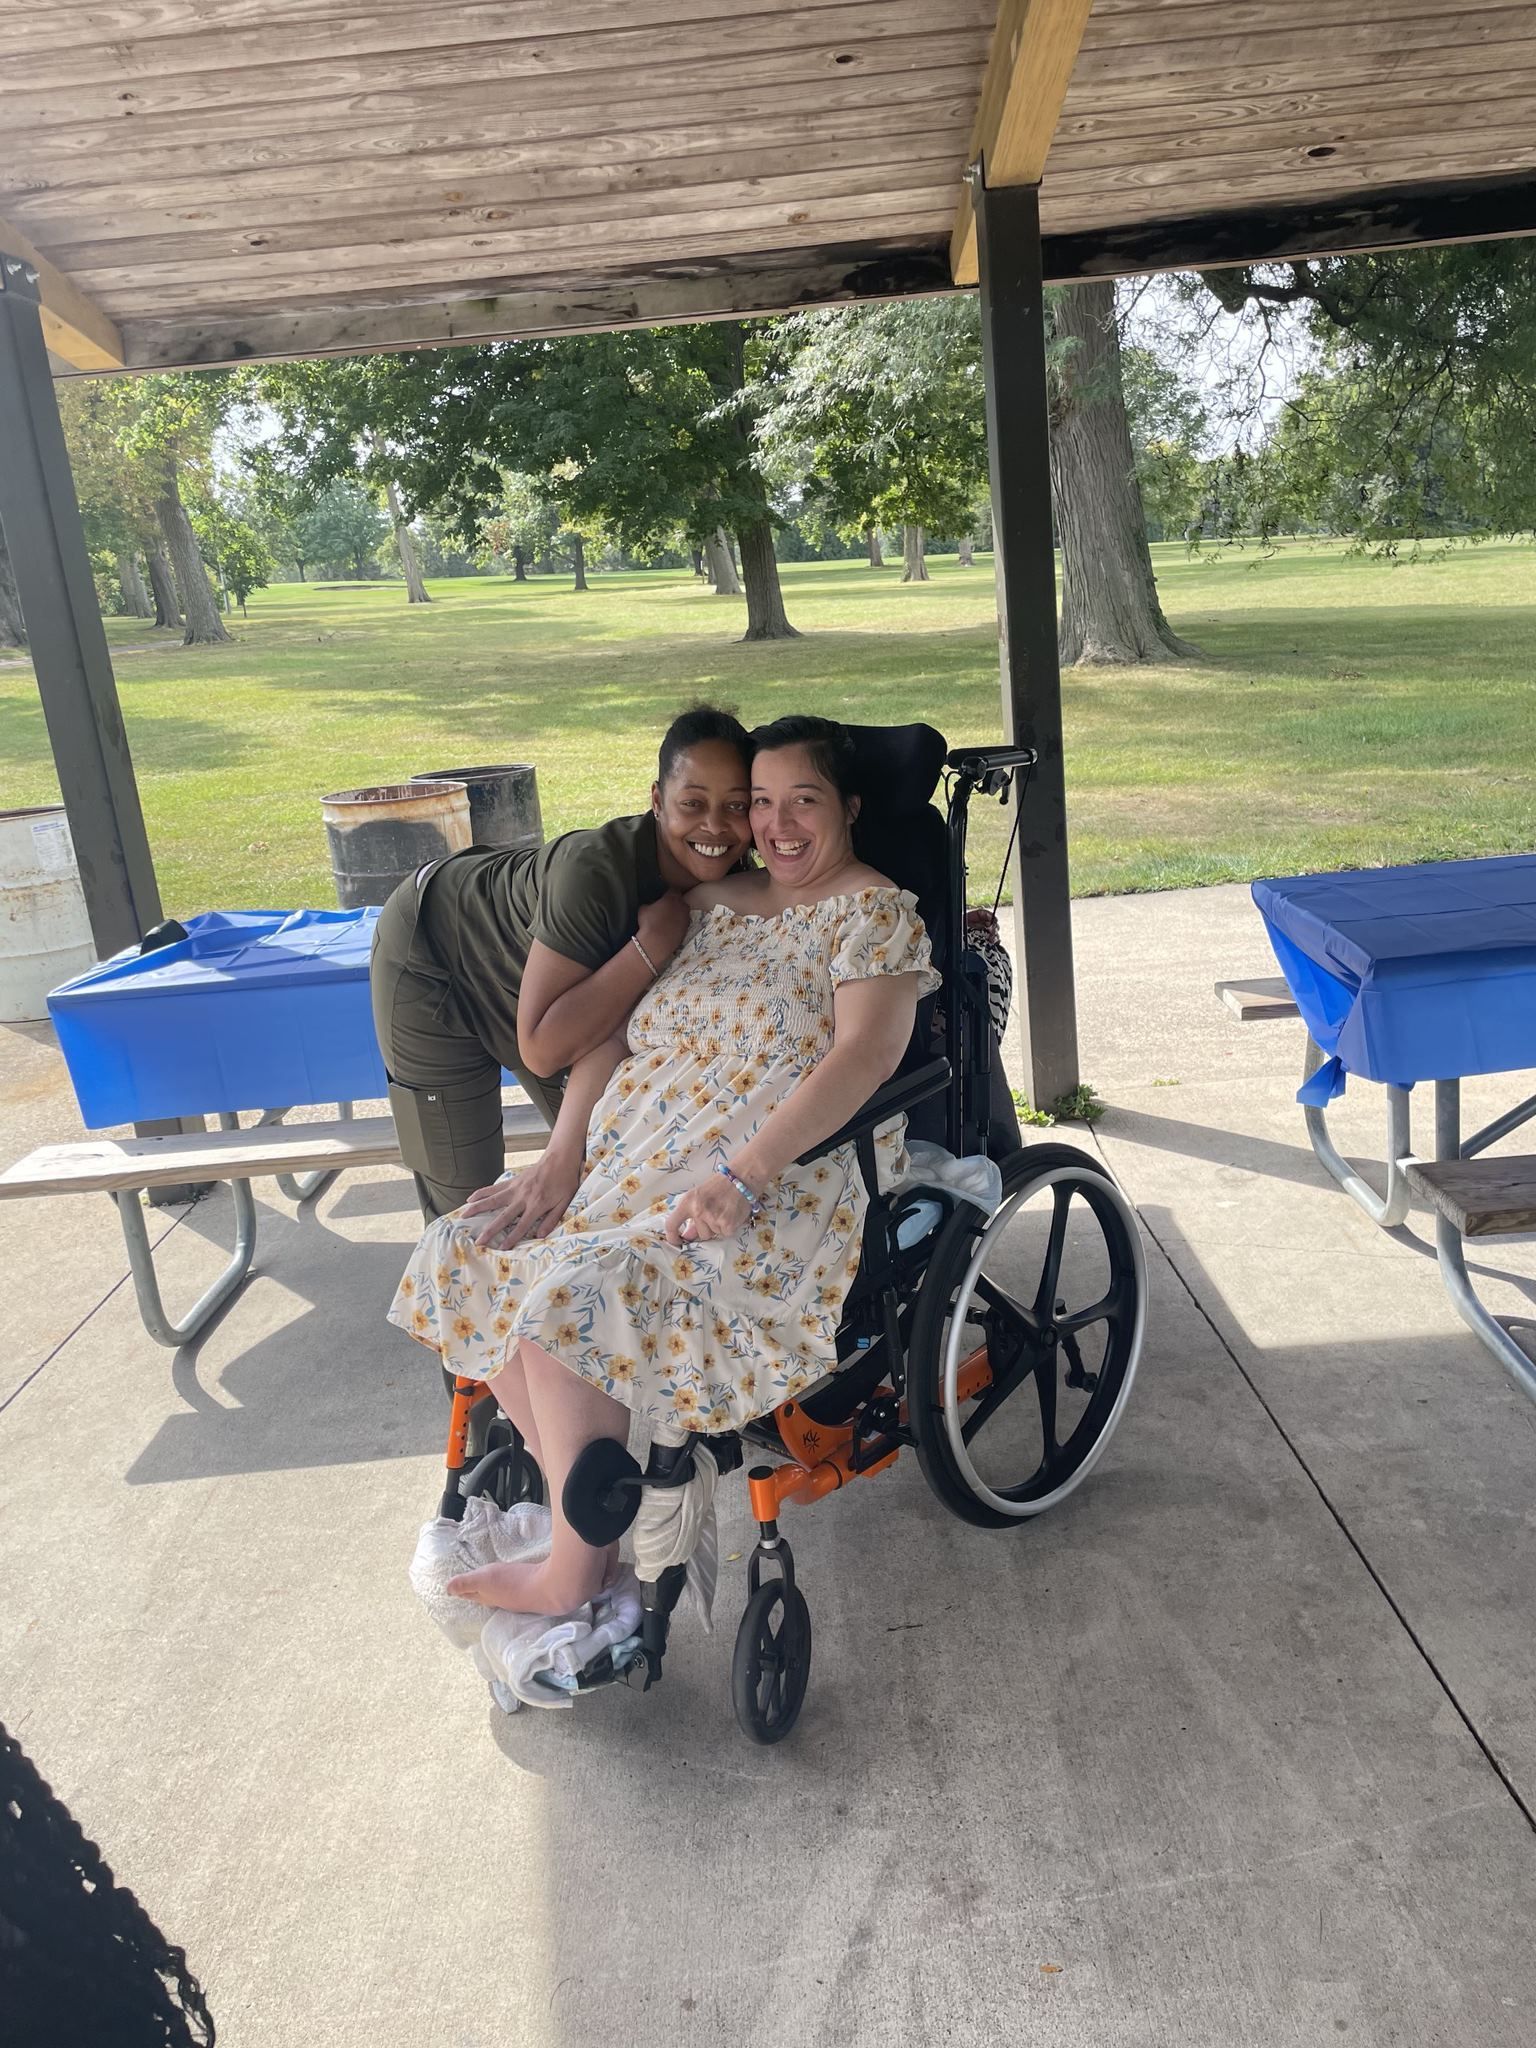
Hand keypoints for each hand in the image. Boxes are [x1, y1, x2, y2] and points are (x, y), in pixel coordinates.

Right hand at [461, 1155, 579, 1249]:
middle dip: (490, 1230)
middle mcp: (523, 1197)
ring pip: (492, 1200)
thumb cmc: (565, 1182)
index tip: (501, 1248)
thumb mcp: (565, 1202)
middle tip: (478, 1241)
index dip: (511, 1238)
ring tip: (464, 1217)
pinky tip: (470, 1199)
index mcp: (537, 1204)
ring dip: (477, 1209)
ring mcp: (515, 1188)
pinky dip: (481, 1193)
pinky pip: (494, 1188)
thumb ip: (552, 1219)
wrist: (560, 1159)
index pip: (521, 1225)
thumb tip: (540, 1236)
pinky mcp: (512, 1181)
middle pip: (503, 1216)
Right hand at [637, 890, 690, 966]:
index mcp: (672, 897)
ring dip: (677, 914)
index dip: (668, 893)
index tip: (664, 896)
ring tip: (668, 919)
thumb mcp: (643, 908)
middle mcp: (682, 906)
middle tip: (666, 907)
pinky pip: (683, 923)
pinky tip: (670, 928)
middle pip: (680, 901)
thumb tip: (651, 905)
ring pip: (683, 912)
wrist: (656, 942)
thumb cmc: (649, 923)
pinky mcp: (687, 929)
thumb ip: (650, 903)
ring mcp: (686, 918)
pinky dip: (678, 924)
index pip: (673, 890)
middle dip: (674, 903)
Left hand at [665, 1174, 752, 1246]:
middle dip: (707, 1228)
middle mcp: (698, 1210)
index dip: (672, 1236)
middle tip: (716, 1212)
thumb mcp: (699, 1195)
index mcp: (687, 1202)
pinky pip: (725, 1234)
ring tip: (725, 1211)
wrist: (742, 1177)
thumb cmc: (719, 1185)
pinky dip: (730, 1227)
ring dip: (719, 1227)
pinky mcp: (727, 1224)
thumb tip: (687, 1236)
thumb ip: (691, 1214)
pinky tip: (732, 1214)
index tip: (677, 1241)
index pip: (671, 1224)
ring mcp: (712, 1218)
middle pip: (699, 1234)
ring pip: (713, 1234)